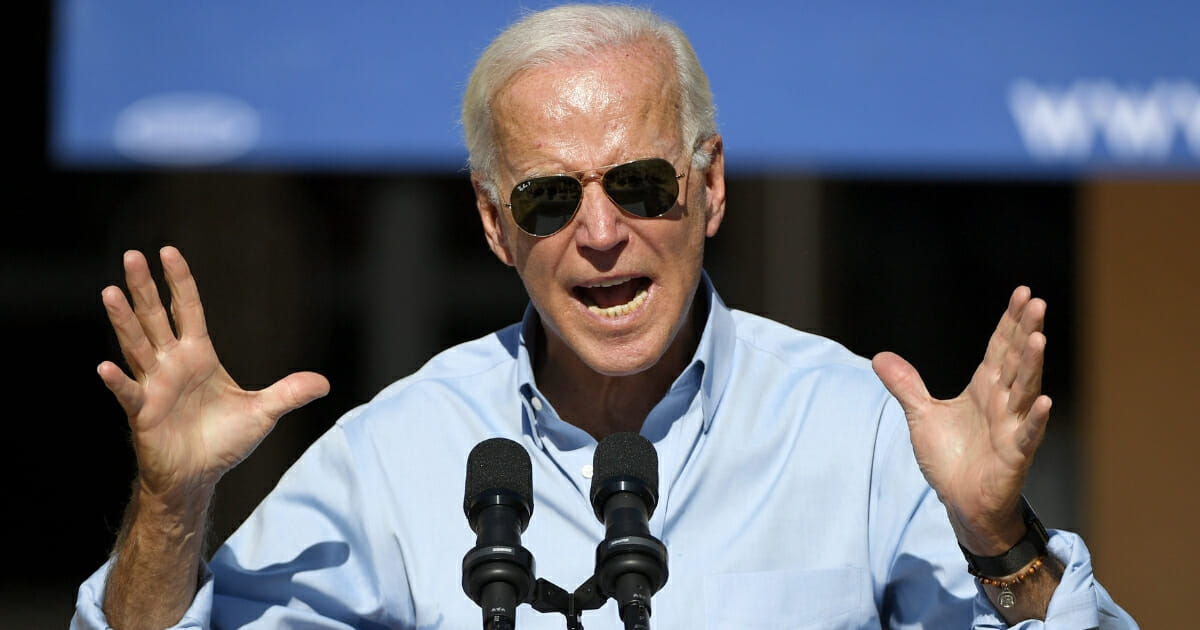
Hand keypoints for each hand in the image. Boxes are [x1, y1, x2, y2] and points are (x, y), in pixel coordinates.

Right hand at [97, 247, 329, 507]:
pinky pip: (129, 393)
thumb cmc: (223, 441)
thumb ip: (289, 393)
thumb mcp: (263, 413)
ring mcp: (155, 386)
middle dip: (145, 288)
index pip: (188, 310)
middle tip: (132, 255)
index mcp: (199, 357)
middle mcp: (172, 364)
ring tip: (110, 291)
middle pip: (156, 318)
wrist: (198, 476)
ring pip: (137, 345)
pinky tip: (106, 366)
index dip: (179, 282)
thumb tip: (325, 383)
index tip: (168, 252)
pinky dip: (118, 380)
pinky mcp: (143, 412)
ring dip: (124, 320)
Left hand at [872, 286, 1050, 553]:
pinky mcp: (1014, 454)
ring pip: (1024, 390)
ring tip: (1039, 338)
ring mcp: (1011, 426)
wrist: (961, 502)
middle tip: (1037, 302)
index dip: (1010, 321)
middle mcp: (1002, 402)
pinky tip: (1044, 401)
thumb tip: (879, 356)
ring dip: (1032, 365)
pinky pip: (1027, 433)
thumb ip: (906, 385)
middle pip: (1015, 360)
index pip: (999, 348)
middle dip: (1026, 332)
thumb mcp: (921, 416)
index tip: (1022, 293)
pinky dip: (1034, 418)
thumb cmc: (950, 459)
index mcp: (984, 389)